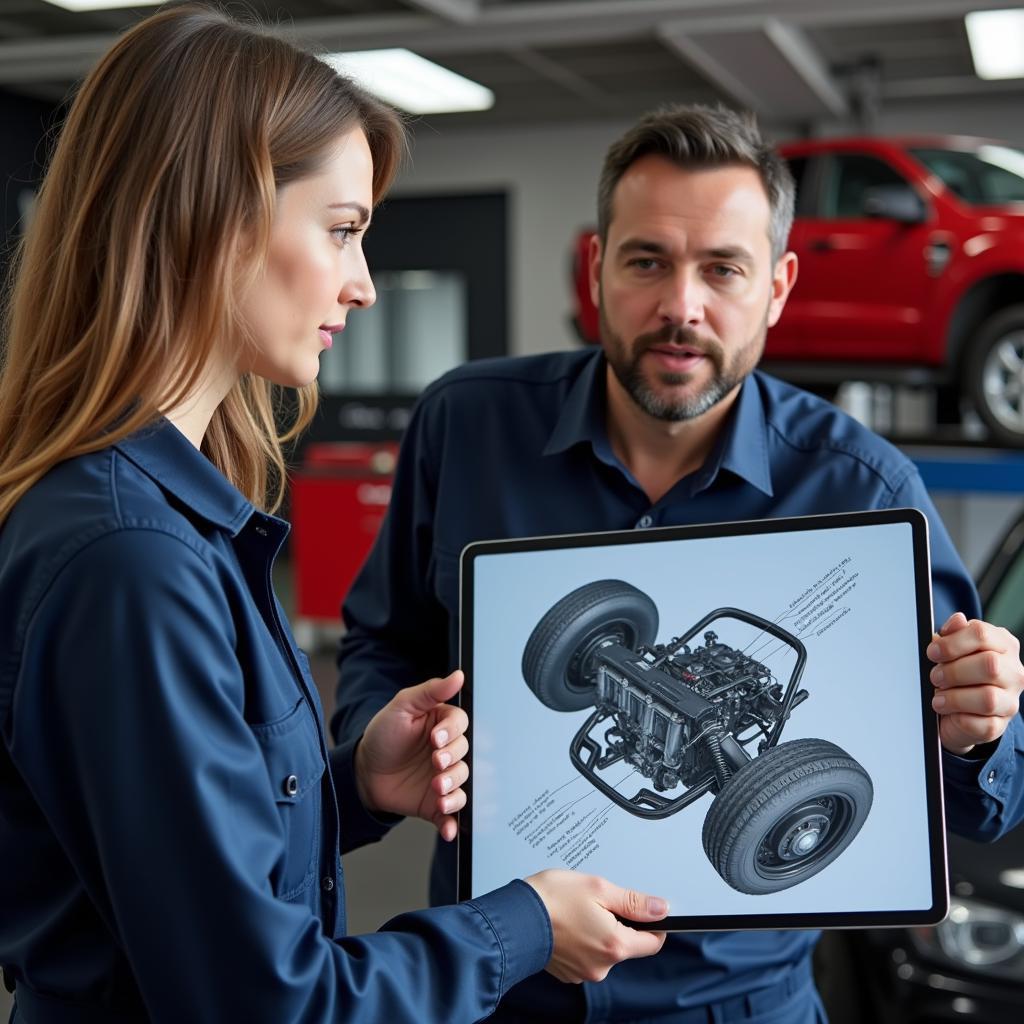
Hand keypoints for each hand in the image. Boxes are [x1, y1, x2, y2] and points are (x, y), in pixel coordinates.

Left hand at [354, 670, 467, 840]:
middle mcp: (447, 751)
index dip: (451, 732)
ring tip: (437, 790)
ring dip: (453, 788)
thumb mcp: (402, 706)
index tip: (434, 739)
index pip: (460, 725)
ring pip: (463, 782)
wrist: (362, 773)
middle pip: (465, 753)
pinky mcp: (436, 802)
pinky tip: (448, 827)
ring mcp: (444, 777)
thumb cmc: (382, 735)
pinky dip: (453, 821)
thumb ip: (431, 691)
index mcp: (442, 725)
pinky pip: (453, 813)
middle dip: (452, 760)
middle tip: (435, 763)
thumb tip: (458, 676)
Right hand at [524, 870, 667, 982]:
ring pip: (605, 949)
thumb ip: (634, 901)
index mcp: (615, 944)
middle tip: (598, 902)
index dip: (653, 924)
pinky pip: (586, 955)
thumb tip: (660, 908)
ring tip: (577, 910)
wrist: (514, 917)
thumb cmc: (552, 899)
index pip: (653, 943)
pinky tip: (568, 923)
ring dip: (599, 931)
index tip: (644, 910)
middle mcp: (602, 965)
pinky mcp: (569, 972)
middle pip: (627, 945)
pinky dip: (582, 940)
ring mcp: (584, 971)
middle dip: (618, 923)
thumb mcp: (598, 888)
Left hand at [928, 613, 1023, 754]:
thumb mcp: (949, 650)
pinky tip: (948, 711)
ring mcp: (1010, 700)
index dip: (952, 643)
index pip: (981, 634)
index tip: (933, 652)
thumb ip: (952, 634)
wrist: (954, 711)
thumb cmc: (954, 673)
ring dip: (955, 697)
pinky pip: (982, 724)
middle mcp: (1014, 672)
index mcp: (1003, 645)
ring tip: (939, 697)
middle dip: (954, 671)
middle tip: (935, 676)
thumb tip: (958, 619)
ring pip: (988, 698)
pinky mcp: (1000, 725)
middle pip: (989, 665)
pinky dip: (958, 717)